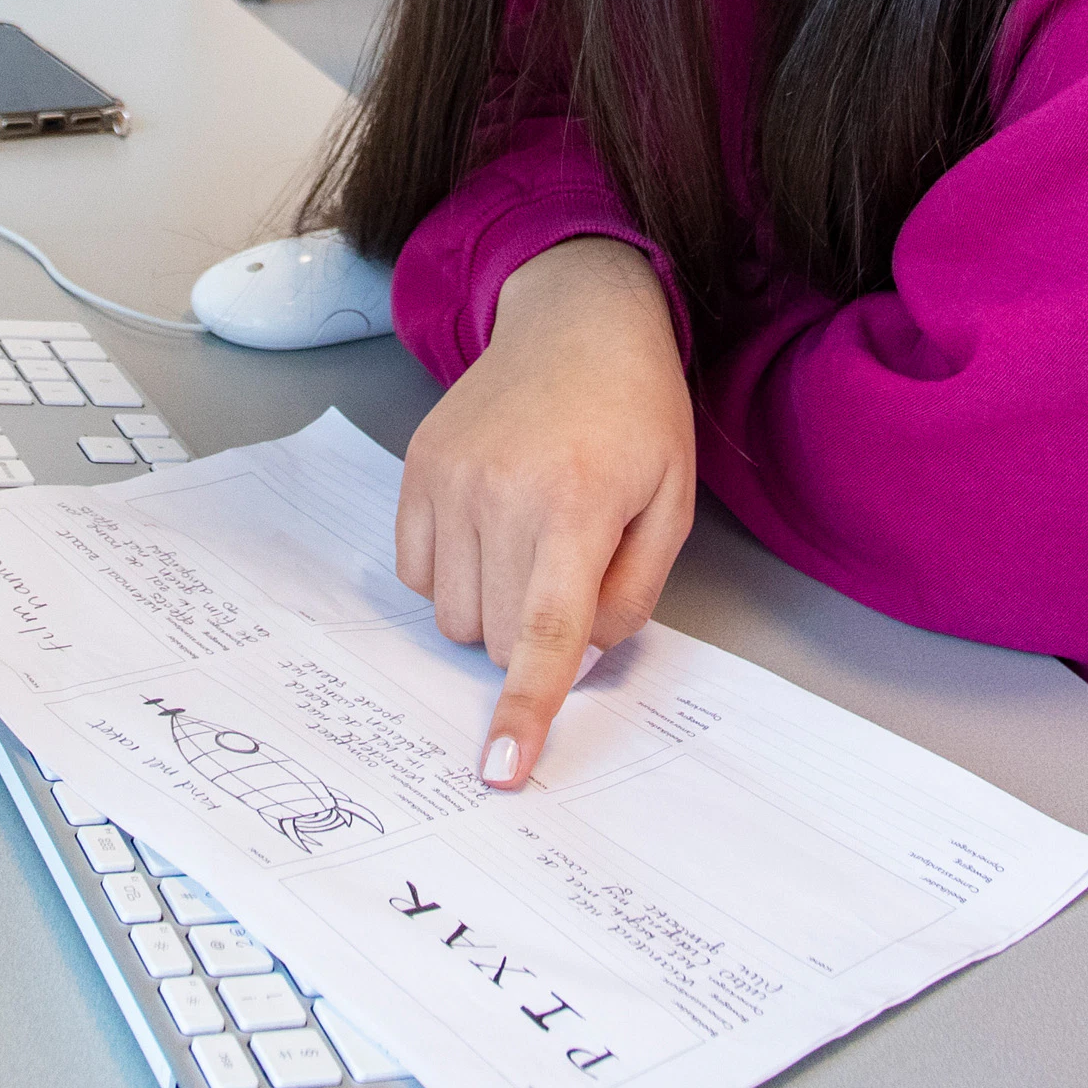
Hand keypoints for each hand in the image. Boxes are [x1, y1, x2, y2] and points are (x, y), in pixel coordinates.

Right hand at [394, 237, 695, 788]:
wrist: (577, 317)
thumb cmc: (635, 413)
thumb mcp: (671, 503)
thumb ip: (633, 594)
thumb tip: (582, 657)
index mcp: (576, 505)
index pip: (547, 630)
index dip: (526, 706)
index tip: (502, 769)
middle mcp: (501, 492)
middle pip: (495, 634)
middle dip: (532, 631)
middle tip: (569, 566)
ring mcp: (450, 477)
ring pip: (450, 613)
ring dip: (491, 605)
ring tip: (531, 536)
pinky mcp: (417, 466)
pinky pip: (415, 571)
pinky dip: (453, 571)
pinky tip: (491, 523)